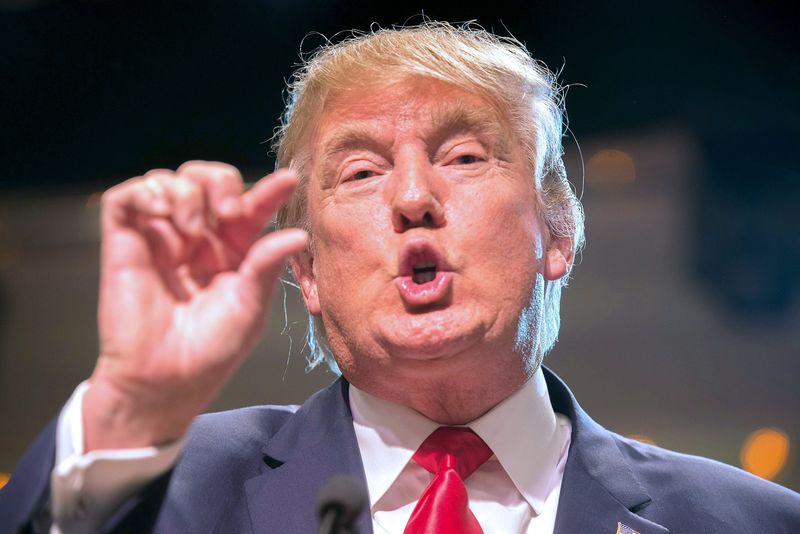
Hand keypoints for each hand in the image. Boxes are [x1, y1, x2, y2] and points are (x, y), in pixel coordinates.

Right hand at [83, 161, 307, 450]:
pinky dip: (146, 192)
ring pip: (169, 180)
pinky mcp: (124, 242)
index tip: (290, 181)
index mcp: (233, 251)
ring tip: (190, 226)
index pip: (251, 207)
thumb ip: (268, 266)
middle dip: (220, 181)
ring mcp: (160, 238)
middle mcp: (197, 238)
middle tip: (229, 211)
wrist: (164, 381)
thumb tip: (298, 234)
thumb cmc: (211, 351)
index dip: (269, 190)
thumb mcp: (250, 307)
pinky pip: (126, 197)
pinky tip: (164, 213)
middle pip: (207, 180)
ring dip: (186, 191)